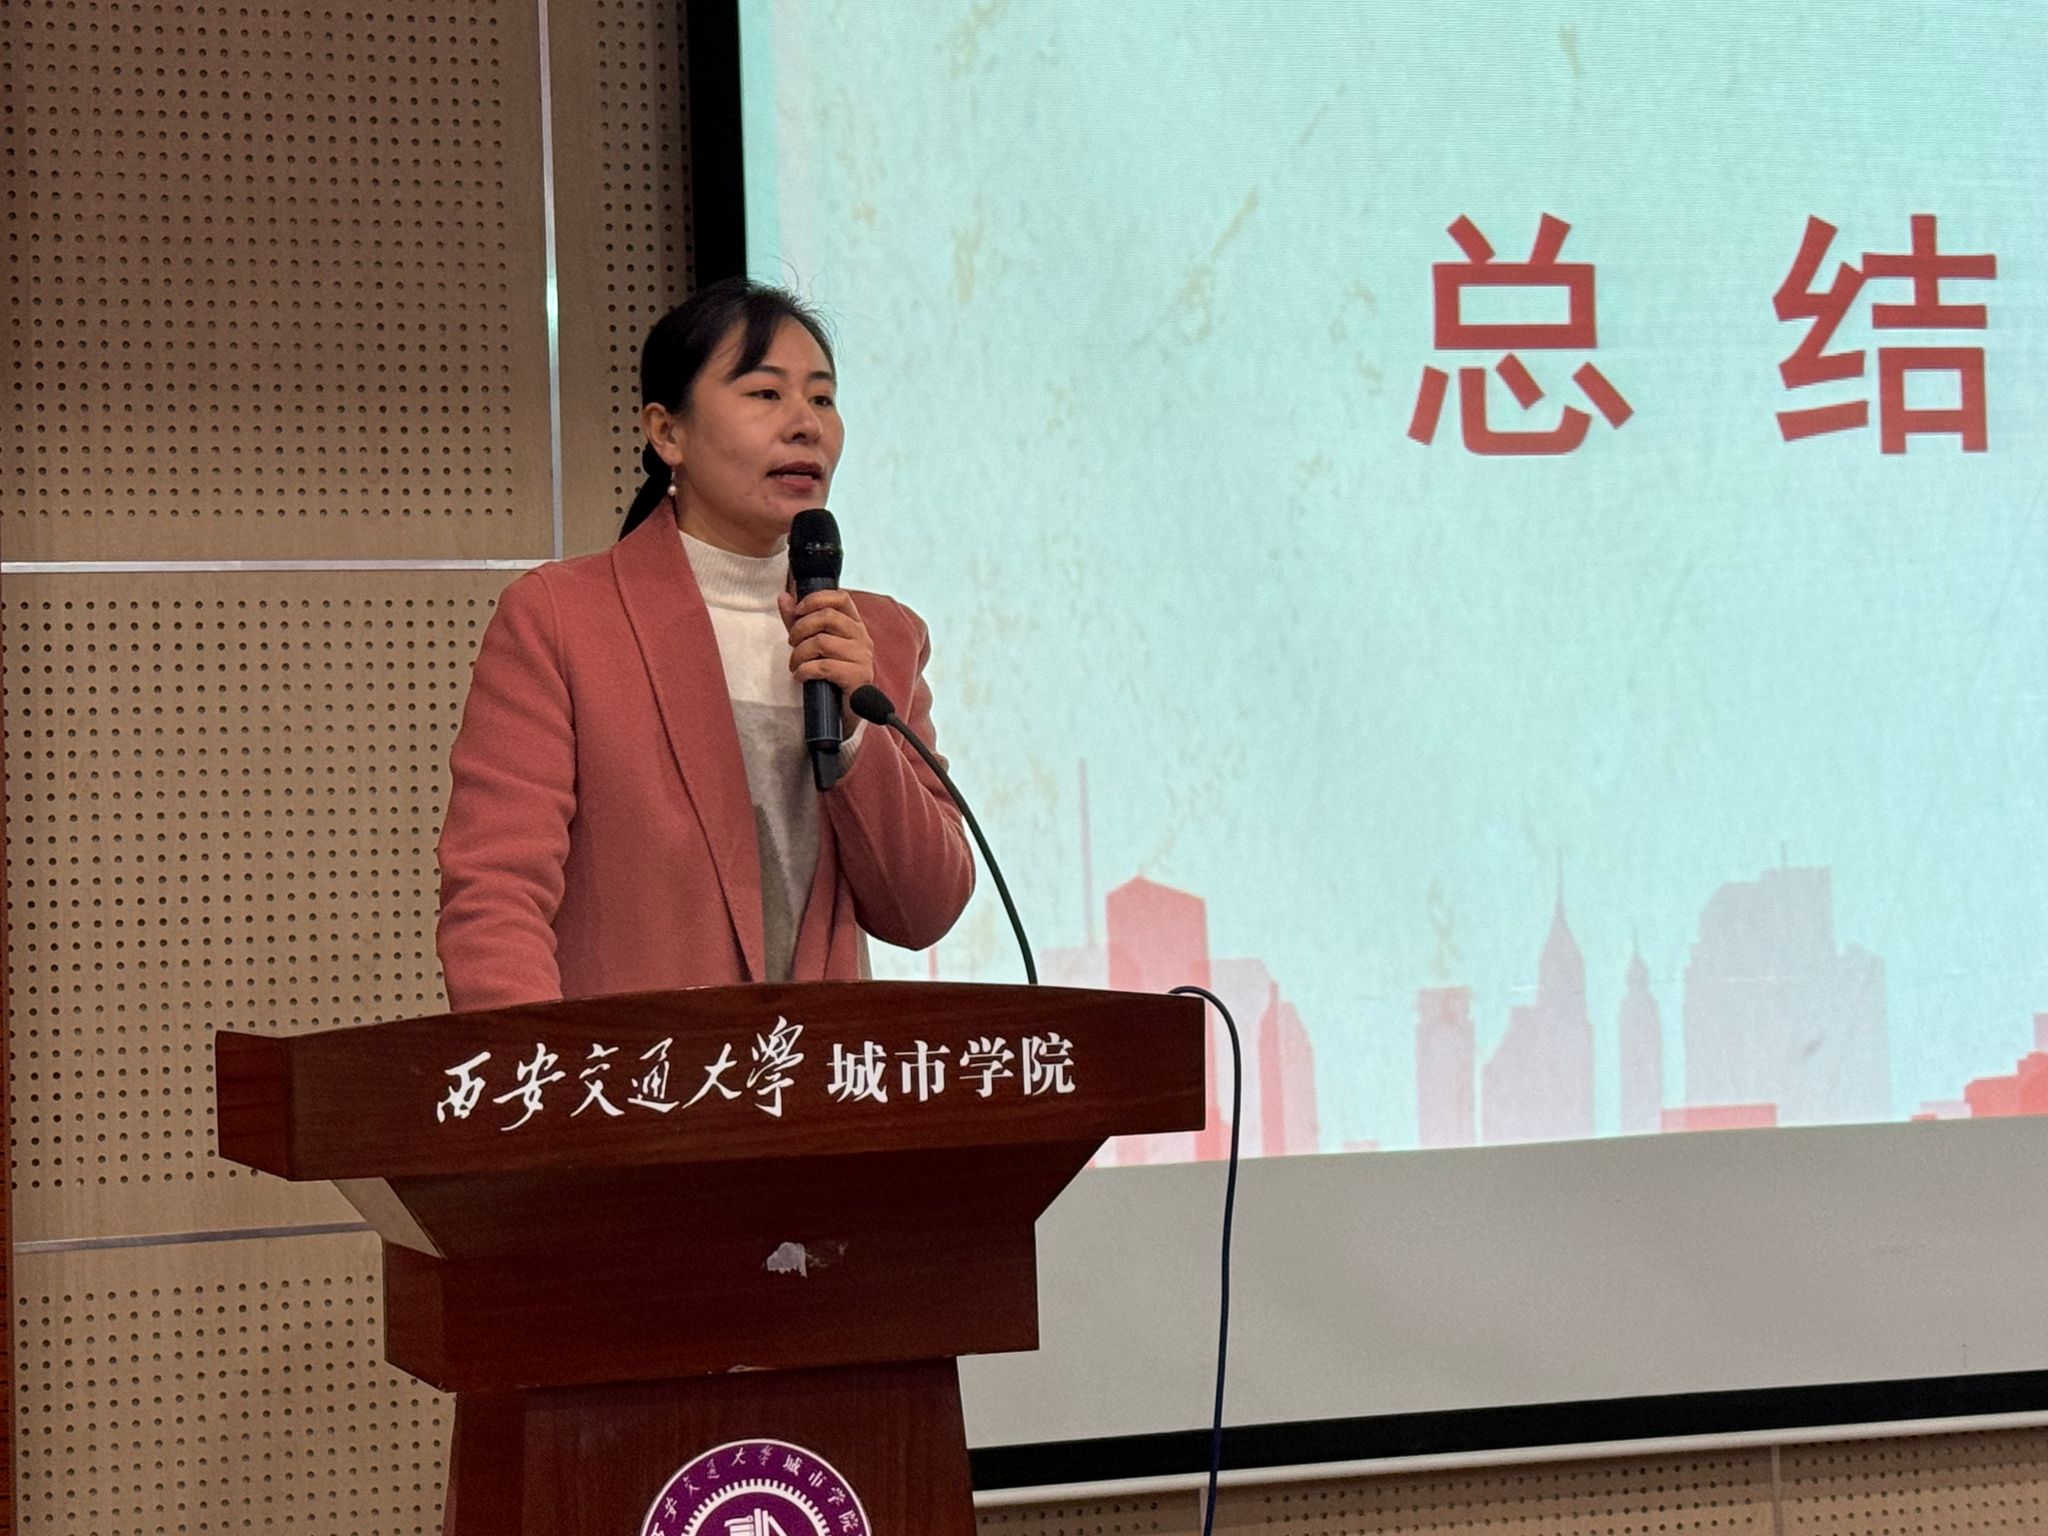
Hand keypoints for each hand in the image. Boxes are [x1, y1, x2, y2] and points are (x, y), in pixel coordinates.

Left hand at [779, 588, 875, 726]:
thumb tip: (783, 596)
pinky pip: (824, 666)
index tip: (797, 610)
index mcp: (854, 626)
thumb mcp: (811, 644)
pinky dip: (805, 670)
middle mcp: (862, 638)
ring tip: (795, 665)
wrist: (839, 715)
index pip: (841, 598)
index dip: (816, 599)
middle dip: (800, 628)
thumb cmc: (827, 677)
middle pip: (828, 617)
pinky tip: (801, 677)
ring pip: (822, 642)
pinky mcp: (858, 678)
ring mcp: (863, 658)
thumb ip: (798, 620)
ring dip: (799, 654)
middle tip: (791, 643)